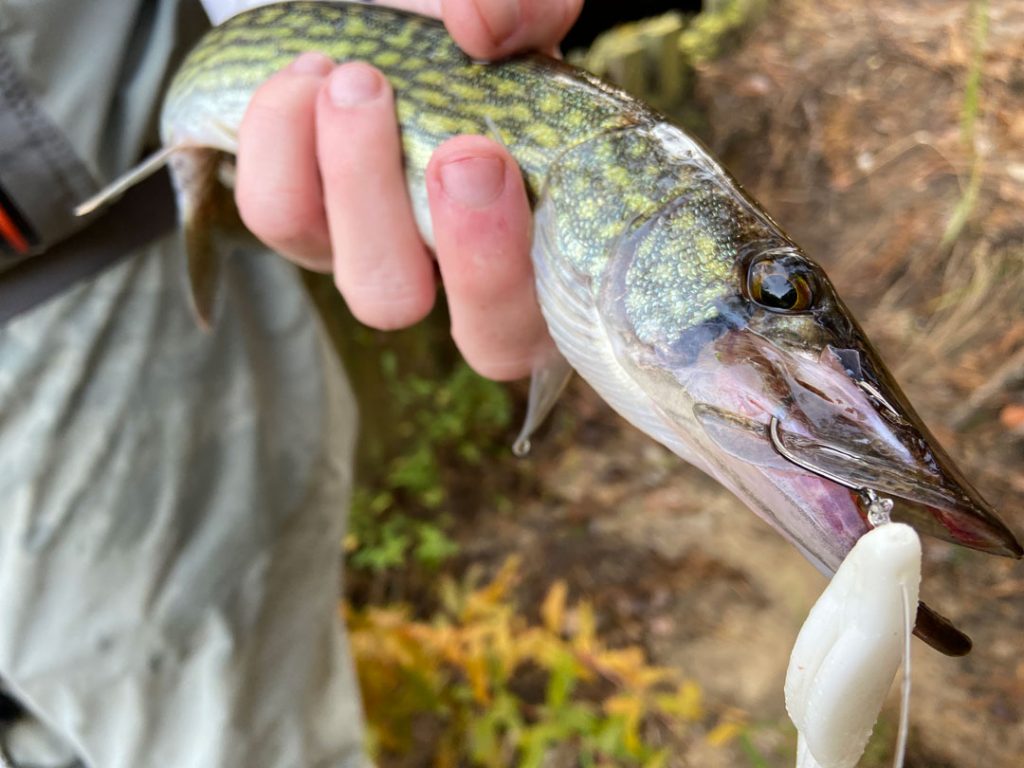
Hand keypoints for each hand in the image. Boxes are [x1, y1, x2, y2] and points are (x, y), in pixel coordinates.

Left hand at [235, 0, 582, 380]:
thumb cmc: (476, 46)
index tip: (484, 158)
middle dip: (396, 214)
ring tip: (354, 78)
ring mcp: (364, 257)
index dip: (494, 270)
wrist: (394, 28)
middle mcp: (438, 278)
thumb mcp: (521, 18)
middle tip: (391, 103)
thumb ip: (527, 9)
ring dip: (348, 175)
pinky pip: (274, 214)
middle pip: (403, 304)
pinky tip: (310, 73)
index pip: (514, 329)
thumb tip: (479, 25)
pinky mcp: (301, 224)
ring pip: (336, 267)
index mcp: (524, 257)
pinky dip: (281, 140)